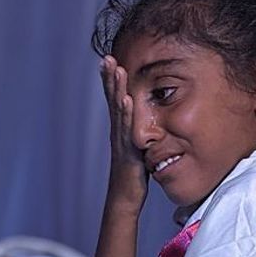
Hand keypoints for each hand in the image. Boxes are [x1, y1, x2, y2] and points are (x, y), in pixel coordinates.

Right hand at [101, 56, 147, 212]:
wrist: (125, 199)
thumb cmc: (133, 176)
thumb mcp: (138, 149)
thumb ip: (140, 135)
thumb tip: (148, 124)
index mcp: (120, 129)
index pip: (115, 100)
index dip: (112, 81)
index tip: (110, 60)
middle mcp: (118, 132)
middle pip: (112, 100)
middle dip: (110, 78)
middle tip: (107, 57)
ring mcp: (121, 140)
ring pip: (118, 110)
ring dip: (117, 89)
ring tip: (116, 69)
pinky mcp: (127, 151)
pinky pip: (126, 129)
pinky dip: (126, 113)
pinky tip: (127, 99)